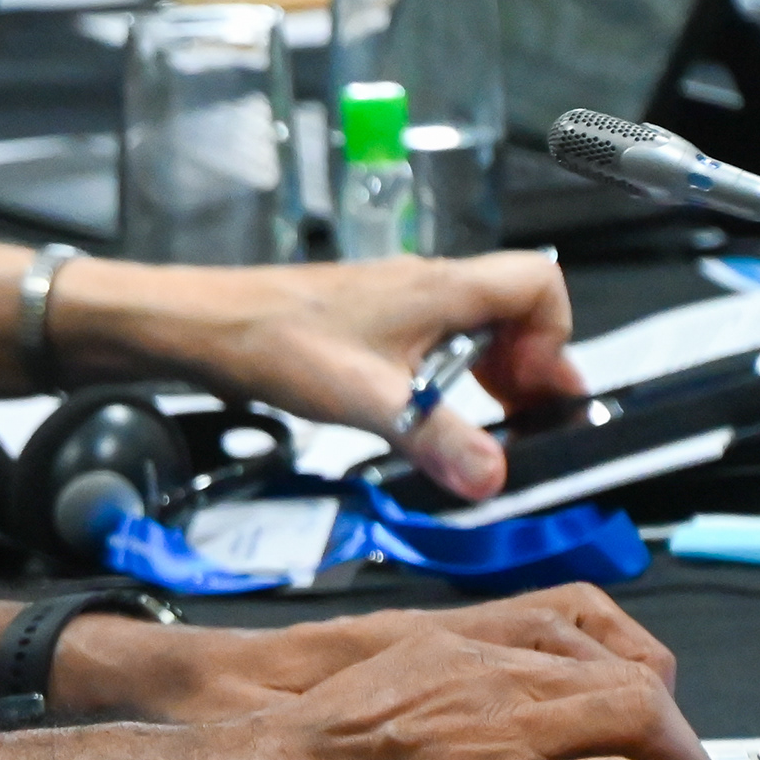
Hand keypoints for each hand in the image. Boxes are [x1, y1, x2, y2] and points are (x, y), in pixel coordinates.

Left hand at [50, 247, 581, 498]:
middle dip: (532, 364)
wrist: (202, 323)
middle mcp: (424, 286)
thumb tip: (492, 477)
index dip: (557, 336)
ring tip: (487, 423)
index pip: (539, 282)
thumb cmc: (273, 340)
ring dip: (493, 370)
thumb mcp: (365, 397)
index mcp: (438, 289)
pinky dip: (450, 372)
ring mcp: (396, 301)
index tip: (538, 392)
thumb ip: (434, 436)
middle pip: (514, 308)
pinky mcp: (368, 320)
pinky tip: (427, 412)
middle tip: (525, 421)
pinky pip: (435, 337)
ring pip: (474, 323)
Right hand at [61, 586, 677, 727]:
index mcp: (462, 647)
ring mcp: (504, 734)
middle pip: (627, 677)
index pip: (581, 633)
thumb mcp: (385, 681)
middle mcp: (494, 678)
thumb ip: (445, 687)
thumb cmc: (307, 751)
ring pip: (637, 720)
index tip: (642, 712)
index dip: (631, 675)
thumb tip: (486, 718)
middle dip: (673, 727)